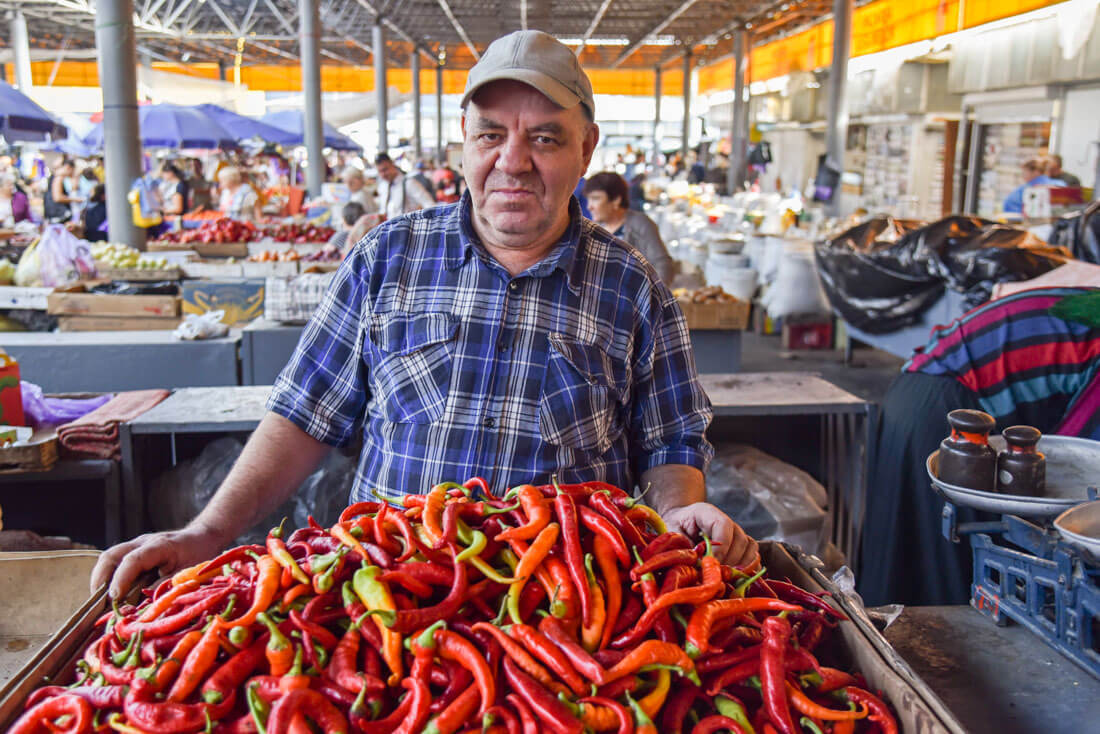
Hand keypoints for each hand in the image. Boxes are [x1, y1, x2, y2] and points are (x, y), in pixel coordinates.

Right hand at [90, 525, 224, 598]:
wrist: (202, 537)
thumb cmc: (198, 554)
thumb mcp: (189, 571)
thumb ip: (168, 585)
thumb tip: (146, 603)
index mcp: (158, 545)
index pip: (131, 560)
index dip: (121, 580)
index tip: (115, 598)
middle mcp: (141, 543)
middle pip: (110, 557)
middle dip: (100, 581)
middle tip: (99, 605)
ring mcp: (135, 547)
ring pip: (108, 560)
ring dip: (101, 582)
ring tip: (102, 605)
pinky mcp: (133, 554)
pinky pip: (114, 565)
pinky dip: (108, 581)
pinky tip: (112, 598)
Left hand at [663, 502, 758, 567]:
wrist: (681, 523)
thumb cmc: (676, 527)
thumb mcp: (673, 532)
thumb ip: (684, 545)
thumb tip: (698, 564)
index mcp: (708, 513)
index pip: (724, 525)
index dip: (720, 547)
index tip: (710, 563)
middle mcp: (728, 522)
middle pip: (740, 540)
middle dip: (729, 561)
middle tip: (716, 574)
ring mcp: (737, 534)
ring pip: (750, 549)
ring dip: (740, 566)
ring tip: (725, 576)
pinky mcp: (742, 546)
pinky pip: (754, 556)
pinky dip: (749, 568)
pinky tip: (737, 578)